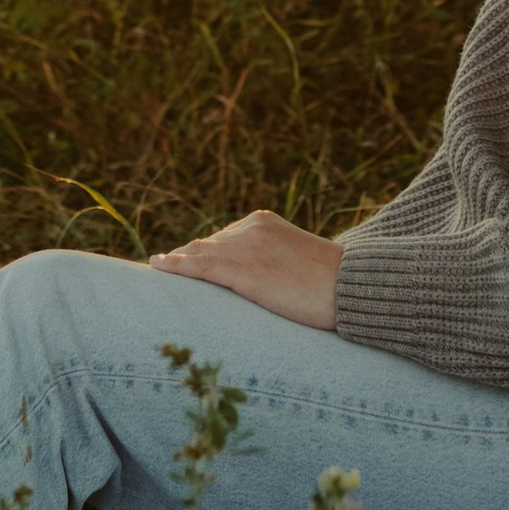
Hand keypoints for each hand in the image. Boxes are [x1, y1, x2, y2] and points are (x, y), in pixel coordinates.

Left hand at [146, 206, 341, 331]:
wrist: (352, 287)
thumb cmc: (334, 284)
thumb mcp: (299, 263)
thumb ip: (274, 262)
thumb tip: (262, 281)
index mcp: (264, 222)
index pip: (222, 238)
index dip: (202, 253)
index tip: (186, 262)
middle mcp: (250, 227)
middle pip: (206, 244)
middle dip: (186, 257)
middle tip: (164, 268)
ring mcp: (245, 247)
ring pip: (198, 254)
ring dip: (175, 263)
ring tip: (156, 269)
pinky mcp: (243, 270)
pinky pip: (200, 267)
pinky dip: (176, 267)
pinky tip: (159, 268)